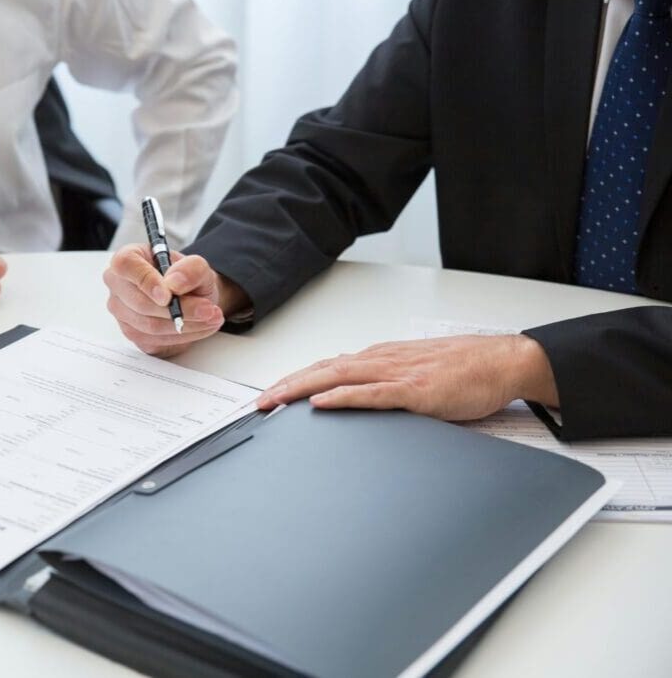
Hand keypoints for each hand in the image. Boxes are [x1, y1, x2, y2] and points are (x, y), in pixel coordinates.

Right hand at [103, 244, 247, 356]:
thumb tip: (174, 284)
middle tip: (208, 309)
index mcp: (128, 259)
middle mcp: (119, 286)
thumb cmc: (186, 278)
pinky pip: (156, 340)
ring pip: (150, 326)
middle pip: (140, 303)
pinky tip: (200, 327)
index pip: (125, 266)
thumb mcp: (198, 266)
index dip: (146, 281)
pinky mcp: (133, 334)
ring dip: (186, 325)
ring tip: (211, 317)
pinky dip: (183, 336)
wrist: (192, 297)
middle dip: (180, 309)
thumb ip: (190, 269)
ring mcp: (122, 313)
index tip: (169, 296)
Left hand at [257, 335, 559, 419]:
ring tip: (274, 401)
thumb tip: (357, 400)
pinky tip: (321, 402)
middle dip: (286, 386)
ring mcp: (397, 373)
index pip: (327, 367)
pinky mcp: (415, 390)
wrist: (503, 362)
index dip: (295, 380)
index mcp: (380, 358)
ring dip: (301, 389)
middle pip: (322, 370)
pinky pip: (371, 393)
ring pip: (337, 377)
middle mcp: (381, 360)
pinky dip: (342, 396)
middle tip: (258, 404)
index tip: (270, 395)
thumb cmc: (465, 371)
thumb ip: (386, 385)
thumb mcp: (415, 375)